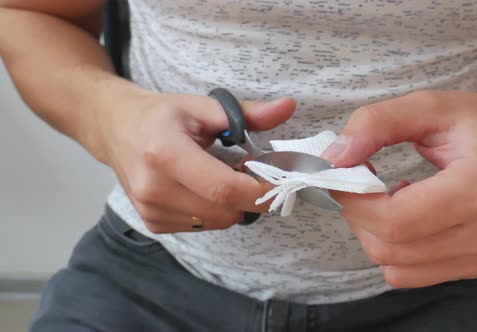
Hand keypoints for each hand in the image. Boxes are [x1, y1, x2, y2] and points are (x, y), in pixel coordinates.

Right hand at [97, 90, 294, 232]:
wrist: (115, 129)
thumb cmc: (160, 116)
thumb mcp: (201, 105)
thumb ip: (246, 113)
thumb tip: (288, 107)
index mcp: (165, 154)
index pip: (224, 189)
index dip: (260, 191)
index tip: (280, 181)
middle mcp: (154, 188)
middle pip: (225, 211)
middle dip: (249, 196)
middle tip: (249, 172)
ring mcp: (151, 210)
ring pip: (217, 222)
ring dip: (232, 205)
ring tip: (222, 176)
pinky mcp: (153, 224)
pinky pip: (202, 226)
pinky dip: (214, 211)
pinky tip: (203, 188)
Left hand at [321, 90, 476, 287]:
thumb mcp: (429, 105)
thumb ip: (376, 124)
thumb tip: (333, 159)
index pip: (396, 221)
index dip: (354, 201)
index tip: (343, 173)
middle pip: (389, 249)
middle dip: (358, 214)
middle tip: (361, 179)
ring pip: (394, 266)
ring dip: (373, 232)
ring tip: (388, 195)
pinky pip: (410, 273)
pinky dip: (393, 247)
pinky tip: (407, 214)